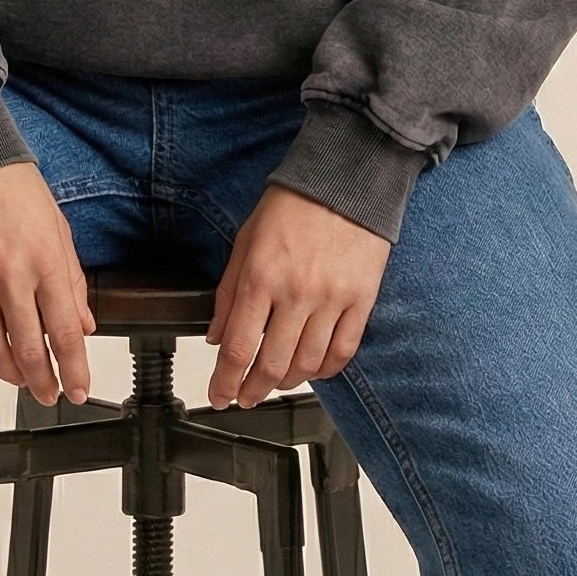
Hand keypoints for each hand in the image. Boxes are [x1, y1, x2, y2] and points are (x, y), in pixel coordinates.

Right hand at [0, 159, 96, 408]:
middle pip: (29, 352)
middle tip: (49, 394)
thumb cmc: (12, 186)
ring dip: (9, 376)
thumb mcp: (57, 226)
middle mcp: (10, 276)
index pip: (66, 332)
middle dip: (43, 383)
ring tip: (20, 378)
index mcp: (44, 260)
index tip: (77, 388)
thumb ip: (72, 278)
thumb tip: (84, 322)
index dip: (74, 369)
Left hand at [203, 183, 388, 409]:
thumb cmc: (293, 204)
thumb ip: (228, 290)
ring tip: (276, 382)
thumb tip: (215, 334)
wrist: (344, 179)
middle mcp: (296, 293)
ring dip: (287, 382)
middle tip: (245, 396)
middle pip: (272, 364)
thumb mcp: (246, 240)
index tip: (219, 396)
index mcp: (261, 276)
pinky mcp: (361, 300)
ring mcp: (332, 299)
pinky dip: (326, 370)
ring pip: (307, 364)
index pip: (237, 347)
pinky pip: (343, 352)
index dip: (225, 381)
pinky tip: (313, 369)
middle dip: (253, 390)